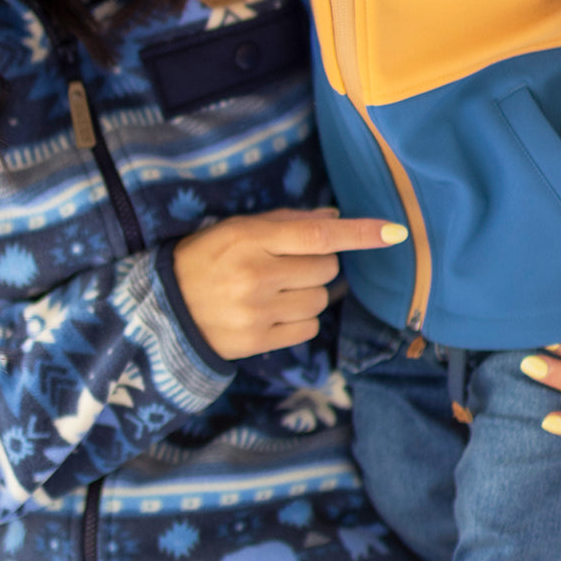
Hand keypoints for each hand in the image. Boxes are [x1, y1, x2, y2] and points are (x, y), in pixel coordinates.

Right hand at [173, 208, 406, 359]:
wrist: (165, 308)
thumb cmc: (206, 258)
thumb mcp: (238, 228)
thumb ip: (287, 222)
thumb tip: (335, 219)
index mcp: (250, 239)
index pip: (318, 235)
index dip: (359, 233)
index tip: (395, 232)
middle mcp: (256, 276)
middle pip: (325, 268)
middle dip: (318, 264)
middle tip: (288, 264)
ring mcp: (258, 312)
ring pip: (320, 300)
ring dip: (309, 292)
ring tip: (277, 289)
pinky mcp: (258, 342)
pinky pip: (308, 329)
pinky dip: (301, 320)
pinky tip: (275, 312)